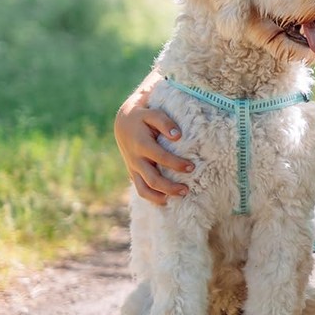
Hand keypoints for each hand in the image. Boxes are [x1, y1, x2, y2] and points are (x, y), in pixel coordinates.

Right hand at [114, 73, 193, 203]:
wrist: (123, 122)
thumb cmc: (143, 116)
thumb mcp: (152, 113)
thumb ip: (164, 122)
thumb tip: (178, 135)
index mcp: (141, 144)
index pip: (160, 158)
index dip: (176, 164)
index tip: (192, 167)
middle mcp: (136, 159)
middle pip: (153, 179)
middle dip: (170, 187)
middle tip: (187, 189)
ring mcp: (134, 168)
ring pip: (144, 189)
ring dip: (162, 196)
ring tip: (180, 196)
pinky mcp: (134, 173)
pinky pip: (141, 189)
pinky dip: (153, 197)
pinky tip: (167, 201)